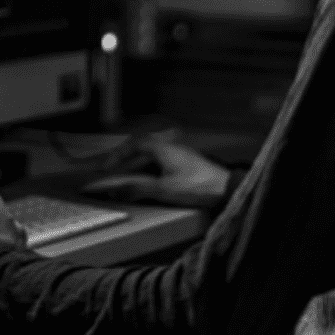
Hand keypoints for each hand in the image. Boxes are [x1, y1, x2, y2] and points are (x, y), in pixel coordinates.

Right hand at [81, 138, 233, 208]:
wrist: (226, 190)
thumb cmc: (199, 186)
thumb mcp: (163, 189)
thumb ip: (137, 188)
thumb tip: (114, 190)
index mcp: (163, 148)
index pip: (134, 144)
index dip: (118, 154)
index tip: (107, 166)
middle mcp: (171, 148)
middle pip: (142, 150)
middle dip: (125, 162)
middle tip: (113, 173)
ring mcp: (180, 156)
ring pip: (152, 159)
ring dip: (138, 169)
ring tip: (128, 182)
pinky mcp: (187, 166)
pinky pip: (162, 165)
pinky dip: (150, 174)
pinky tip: (149, 185)